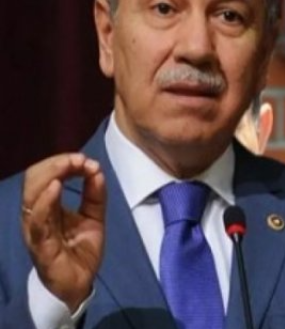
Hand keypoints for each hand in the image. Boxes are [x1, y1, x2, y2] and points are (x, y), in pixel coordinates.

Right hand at [21, 153, 105, 311]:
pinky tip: (55, 188)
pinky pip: (36, 221)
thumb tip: (96, 169)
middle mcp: (37, 214)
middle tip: (79, 159)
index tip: (84, 158)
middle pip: (34, 180)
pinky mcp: (40, 245)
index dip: (61, 162)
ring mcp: (36, 229)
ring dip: (51, 175)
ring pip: (31, 195)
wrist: (80, 284)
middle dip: (56, 164)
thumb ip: (95, 194)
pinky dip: (44, 202)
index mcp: (47, 206)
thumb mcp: (94, 216)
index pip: (45, 175)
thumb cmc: (81, 250)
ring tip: (70, 165)